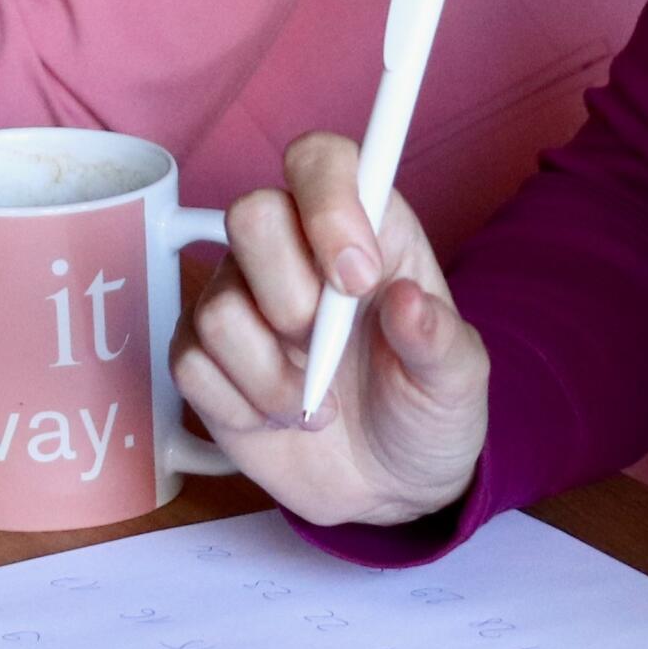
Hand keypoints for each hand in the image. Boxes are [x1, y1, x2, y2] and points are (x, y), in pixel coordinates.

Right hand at [172, 132, 490, 530]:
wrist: (385, 487)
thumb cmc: (422, 409)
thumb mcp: (457, 381)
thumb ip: (439, 340)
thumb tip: (410, 301)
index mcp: (360, 227)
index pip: (320, 160)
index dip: (328, 203)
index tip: (357, 280)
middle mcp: (291, 247)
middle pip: (250, 215)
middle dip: (290, 301)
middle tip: (331, 354)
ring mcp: (241, 298)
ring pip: (217, 304)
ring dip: (271, 376)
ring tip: (318, 406)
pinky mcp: (204, 354)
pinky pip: (190, 362)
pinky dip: (241, 406)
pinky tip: (278, 418)